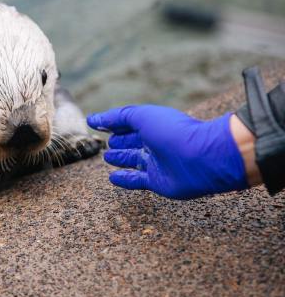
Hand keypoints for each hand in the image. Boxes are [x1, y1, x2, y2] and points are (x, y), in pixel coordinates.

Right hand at [87, 105, 248, 199]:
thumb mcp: (142, 116)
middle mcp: (154, 142)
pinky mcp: (158, 181)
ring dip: (120, 158)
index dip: (113, 122)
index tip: (96, 123)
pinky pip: (137, 180)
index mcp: (152, 123)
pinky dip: (124, 179)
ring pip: (133, 160)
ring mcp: (156, 162)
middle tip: (105, 142)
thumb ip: (118, 117)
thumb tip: (93, 119)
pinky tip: (113, 178)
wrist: (202, 158)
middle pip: (131, 141)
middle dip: (119, 140)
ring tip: (107, 157)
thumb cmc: (173, 131)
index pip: (128, 122)